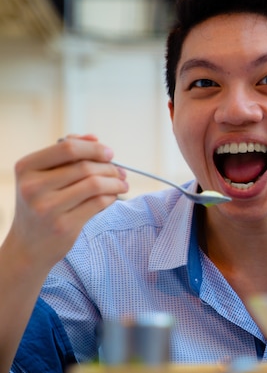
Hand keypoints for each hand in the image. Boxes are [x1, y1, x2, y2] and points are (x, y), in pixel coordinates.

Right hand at [8, 134, 128, 270]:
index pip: (68, 148)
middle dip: (109, 167)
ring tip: (122, 184)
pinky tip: (113, 197)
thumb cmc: (41, 203)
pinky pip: (98, 203)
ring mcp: (47, 208)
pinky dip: (111, 197)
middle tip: (120, 172)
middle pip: (85, 167)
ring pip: (95, 185)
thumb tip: (94, 137)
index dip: (94, 148)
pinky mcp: (63, 226)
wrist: (28, 247)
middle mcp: (32, 187)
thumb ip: (66, 154)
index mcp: (26, 168)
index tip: (110, 153)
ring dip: (115, 182)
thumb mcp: (43, 176)